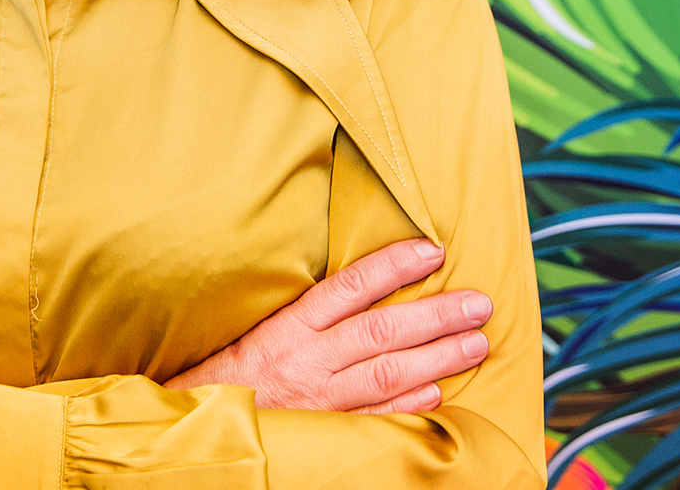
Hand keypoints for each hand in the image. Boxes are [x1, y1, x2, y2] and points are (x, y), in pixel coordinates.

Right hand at [166, 238, 489, 415]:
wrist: (200, 421)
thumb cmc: (234, 367)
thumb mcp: (265, 325)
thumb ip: (311, 310)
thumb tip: (363, 282)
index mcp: (292, 324)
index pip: (351, 286)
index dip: (394, 266)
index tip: (432, 250)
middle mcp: (308, 357)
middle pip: (381, 330)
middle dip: (435, 315)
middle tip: (479, 304)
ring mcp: (320, 397)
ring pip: (387, 372)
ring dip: (437, 358)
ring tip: (476, 343)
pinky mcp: (326, 429)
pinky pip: (374, 417)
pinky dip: (408, 404)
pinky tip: (438, 392)